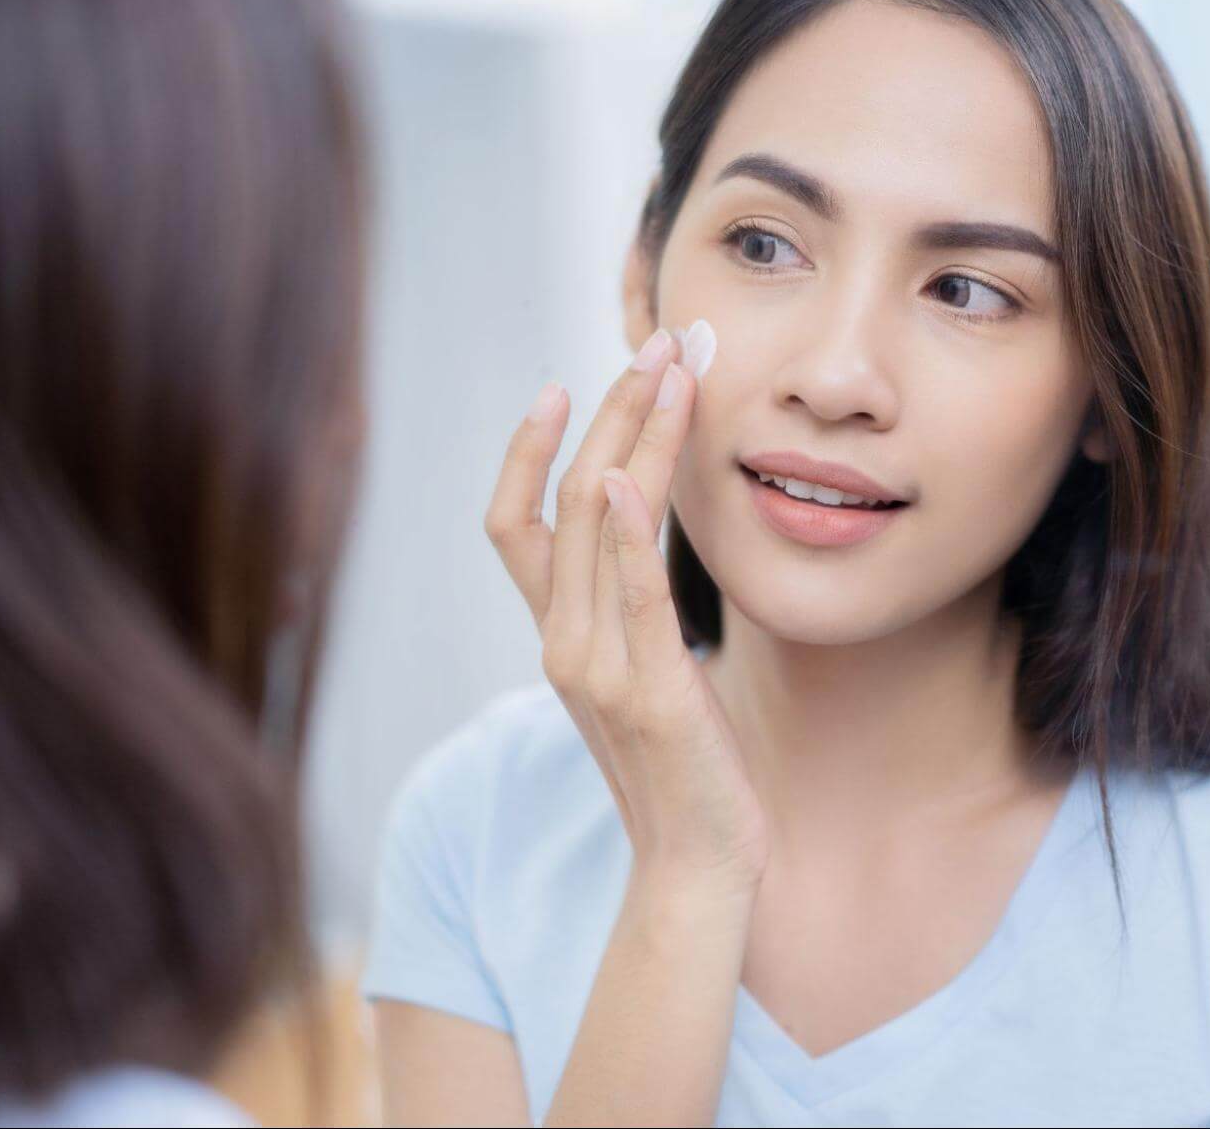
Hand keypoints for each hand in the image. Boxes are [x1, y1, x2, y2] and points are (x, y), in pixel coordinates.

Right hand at [484, 330, 768, 892]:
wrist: (696, 864)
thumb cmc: (682, 764)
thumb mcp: (643, 673)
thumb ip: (626, 610)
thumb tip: (644, 533)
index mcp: (557, 636)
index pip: (514, 522)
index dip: (527, 450)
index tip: (564, 381)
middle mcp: (563, 642)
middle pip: (566, 500)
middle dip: (610, 412)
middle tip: (657, 344)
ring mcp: (600, 667)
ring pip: (598, 525)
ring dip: (636, 438)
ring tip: (673, 372)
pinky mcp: (651, 691)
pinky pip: (631, 596)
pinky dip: (631, 533)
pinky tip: (641, 477)